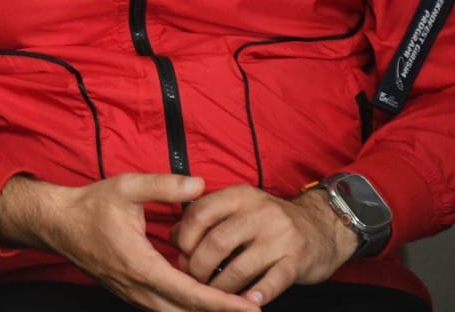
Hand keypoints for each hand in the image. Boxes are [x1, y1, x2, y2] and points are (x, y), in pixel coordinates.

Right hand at [0, 173, 260, 311]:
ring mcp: (132, 293)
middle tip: (251, 309)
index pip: (190, 293)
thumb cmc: (91, 206)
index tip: (249, 308)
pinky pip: (163, 309)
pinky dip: (186, 308)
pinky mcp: (130, 292)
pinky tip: (202, 299)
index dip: (222, 303)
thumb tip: (199, 184)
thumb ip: (164, 185)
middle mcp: (138, 287)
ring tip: (233, 306)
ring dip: (202, 311)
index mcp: (141, 265)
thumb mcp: (127, 187)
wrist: (58, 223)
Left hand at [171, 184, 358, 305]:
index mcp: (239, 196)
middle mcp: (260, 212)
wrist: (323, 226)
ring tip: (212, 293)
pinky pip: (272, 281)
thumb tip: (174, 237)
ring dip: (220, 286)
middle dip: (198, 266)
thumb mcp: (239, 207)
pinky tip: (244, 301)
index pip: (200, 213)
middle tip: (192, 278)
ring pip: (240, 266)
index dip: (184, 237)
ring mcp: (280, 237)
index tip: (180, 253)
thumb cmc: (268, 221)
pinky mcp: (297, 260)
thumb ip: (208, 217)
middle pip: (216, 242)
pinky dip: (255, 294)